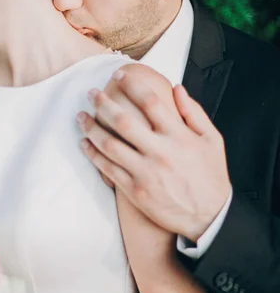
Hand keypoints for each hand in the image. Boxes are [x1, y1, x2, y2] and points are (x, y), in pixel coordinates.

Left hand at [77, 64, 230, 241]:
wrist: (209, 217)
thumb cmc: (210, 177)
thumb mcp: (212, 140)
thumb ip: (194, 112)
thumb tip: (177, 89)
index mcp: (178, 136)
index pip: (149, 102)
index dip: (131, 85)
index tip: (118, 76)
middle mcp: (159, 152)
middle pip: (123, 121)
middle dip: (103, 103)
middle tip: (91, 93)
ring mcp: (145, 172)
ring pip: (110, 145)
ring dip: (91, 128)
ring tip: (81, 116)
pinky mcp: (135, 191)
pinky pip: (108, 170)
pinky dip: (93, 155)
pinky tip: (84, 144)